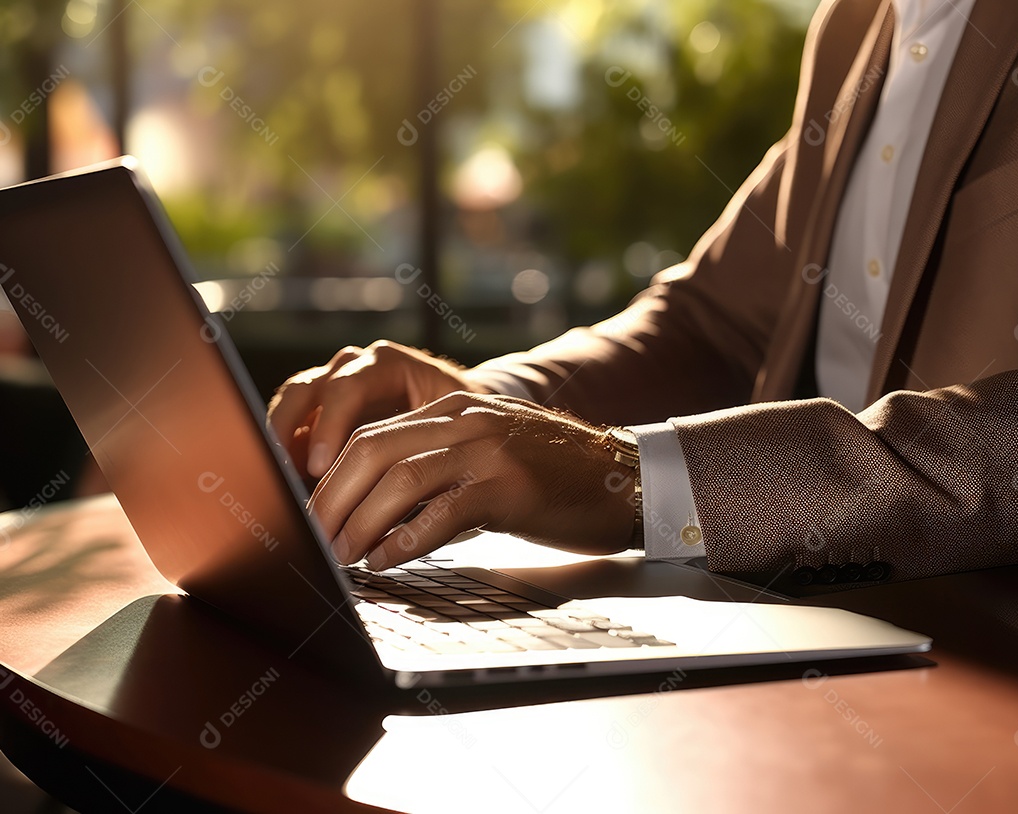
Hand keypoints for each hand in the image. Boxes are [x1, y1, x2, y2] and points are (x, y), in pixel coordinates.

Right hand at [267, 340, 482, 479]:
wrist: (463, 411)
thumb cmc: (459, 420)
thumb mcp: (448, 427)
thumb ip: (419, 447)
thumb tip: (394, 495)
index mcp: (387, 365)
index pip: (347, 388)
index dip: (330, 427)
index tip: (321, 467)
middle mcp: (353, 368)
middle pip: (306, 390)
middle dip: (290, 432)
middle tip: (287, 474)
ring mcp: (333, 384)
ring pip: (292, 404)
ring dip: (282, 442)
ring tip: (282, 481)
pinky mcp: (322, 409)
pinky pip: (293, 423)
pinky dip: (288, 451)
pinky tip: (291, 482)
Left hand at [307, 392, 636, 569]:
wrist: (626, 478)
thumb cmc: (556, 478)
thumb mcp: (492, 458)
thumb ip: (442, 470)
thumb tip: (380, 515)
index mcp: (456, 411)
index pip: (372, 436)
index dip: (333, 478)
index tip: (314, 514)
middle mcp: (467, 421)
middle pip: (372, 452)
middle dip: (332, 500)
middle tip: (315, 539)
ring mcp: (489, 449)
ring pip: (399, 479)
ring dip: (360, 523)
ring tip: (343, 556)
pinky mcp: (510, 485)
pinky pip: (442, 511)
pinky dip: (405, 539)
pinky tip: (387, 560)